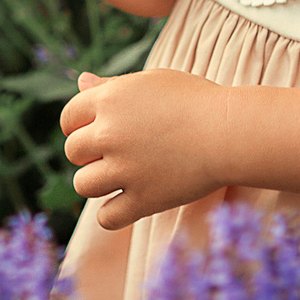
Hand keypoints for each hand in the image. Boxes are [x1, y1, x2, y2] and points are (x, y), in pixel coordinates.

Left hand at [61, 68, 229, 228]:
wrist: (230, 132)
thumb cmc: (195, 101)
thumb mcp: (152, 82)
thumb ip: (112, 85)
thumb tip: (80, 82)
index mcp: (109, 100)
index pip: (68, 118)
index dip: (80, 125)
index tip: (98, 131)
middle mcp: (108, 134)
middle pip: (73, 151)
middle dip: (90, 153)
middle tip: (117, 152)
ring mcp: (124, 170)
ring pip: (83, 185)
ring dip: (98, 182)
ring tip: (122, 176)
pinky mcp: (142, 200)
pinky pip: (106, 217)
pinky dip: (113, 213)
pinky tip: (128, 201)